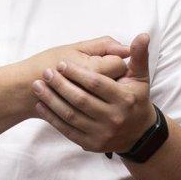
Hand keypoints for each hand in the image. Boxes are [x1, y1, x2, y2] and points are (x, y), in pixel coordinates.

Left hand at [30, 33, 155, 153]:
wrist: (138, 134)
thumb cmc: (135, 99)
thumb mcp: (140, 77)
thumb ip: (138, 56)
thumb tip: (143, 35)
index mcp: (124, 99)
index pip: (96, 84)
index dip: (77, 73)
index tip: (61, 63)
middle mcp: (114, 118)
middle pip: (81, 99)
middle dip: (60, 85)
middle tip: (45, 72)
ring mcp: (102, 133)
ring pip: (71, 115)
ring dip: (51, 100)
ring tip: (37, 85)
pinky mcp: (92, 144)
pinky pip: (67, 130)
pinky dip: (52, 117)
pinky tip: (41, 104)